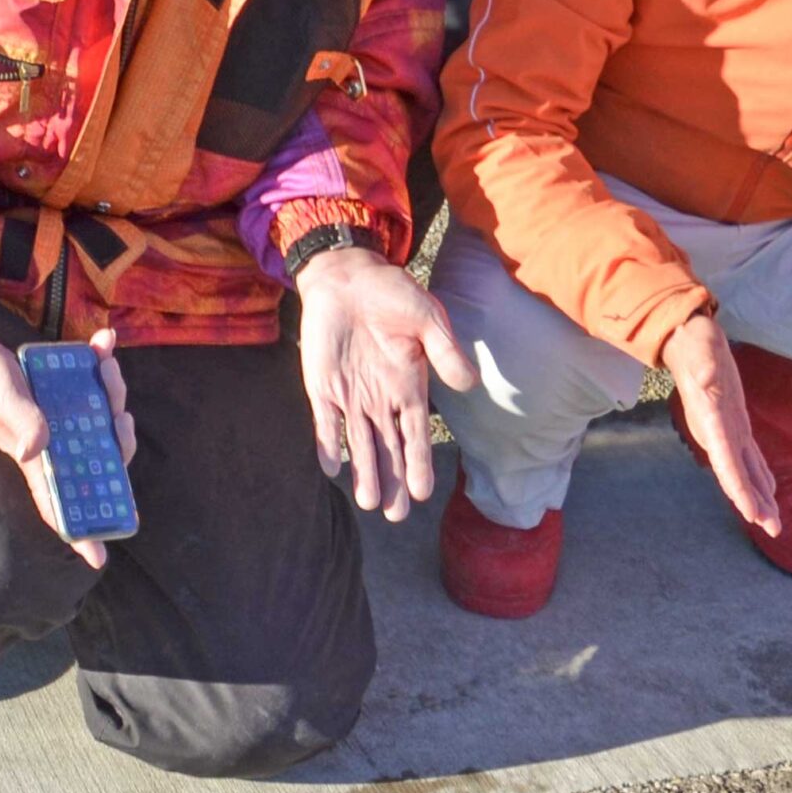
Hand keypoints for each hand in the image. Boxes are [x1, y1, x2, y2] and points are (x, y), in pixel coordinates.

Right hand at [0, 325, 135, 569]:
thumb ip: (20, 418)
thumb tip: (37, 450)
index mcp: (32, 454)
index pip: (59, 501)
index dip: (79, 530)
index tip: (98, 560)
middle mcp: (49, 440)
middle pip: (97, 457)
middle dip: (118, 436)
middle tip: (118, 410)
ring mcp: (55, 415)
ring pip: (100, 418)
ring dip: (112, 391)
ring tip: (105, 362)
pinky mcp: (56, 388)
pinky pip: (88, 384)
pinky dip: (100, 363)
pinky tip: (102, 341)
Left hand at [295, 246, 476, 522]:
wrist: (346, 276)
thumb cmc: (392, 294)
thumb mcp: (427, 317)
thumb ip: (445, 351)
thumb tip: (469, 385)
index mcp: (410, 385)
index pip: (415, 434)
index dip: (419, 463)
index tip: (423, 492)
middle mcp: (381, 398)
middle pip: (389, 449)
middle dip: (393, 482)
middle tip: (397, 516)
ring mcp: (351, 395)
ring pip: (359, 443)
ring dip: (364, 473)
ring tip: (369, 504)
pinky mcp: (322, 386)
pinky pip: (324, 422)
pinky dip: (327, 444)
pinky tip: (332, 469)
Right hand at [663, 310, 781, 537]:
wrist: (688, 339)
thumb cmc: (696, 342)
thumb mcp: (701, 348)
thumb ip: (703, 365)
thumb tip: (706, 376)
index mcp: (710, 422)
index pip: (726, 463)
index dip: (740, 490)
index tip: (752, 514)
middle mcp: (716, 433)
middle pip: (736, 476)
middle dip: (753, 503)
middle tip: (774, 528)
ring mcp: (726, 430)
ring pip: (745, 471)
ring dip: (759, 496)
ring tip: (774, 521)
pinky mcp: (735, 423)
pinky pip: (749, 457)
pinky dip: (760, 476)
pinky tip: (769, 491)